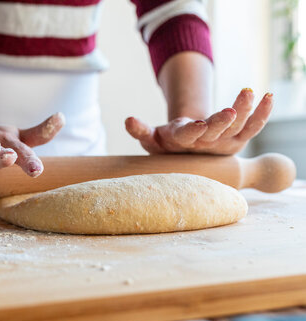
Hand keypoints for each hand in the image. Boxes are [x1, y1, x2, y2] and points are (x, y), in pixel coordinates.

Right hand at [125, 89, 272, 154]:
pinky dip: (262, 113)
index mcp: (184, 142)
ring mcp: (225, 141)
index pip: (189, 136)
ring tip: (248, 92)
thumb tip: (127, 120)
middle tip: (230, 111)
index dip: (194, 131)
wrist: (187, 153)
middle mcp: (207, 143)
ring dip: (245, 110)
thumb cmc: (166, 143)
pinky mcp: (238, 137)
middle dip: (223, 122)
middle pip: (217, 132)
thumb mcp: (150, 138)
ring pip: (239, 127)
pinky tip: (268, 97)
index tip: (198, 124)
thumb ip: (139, 130)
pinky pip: (254, 126)